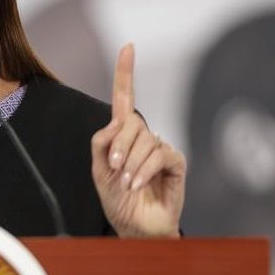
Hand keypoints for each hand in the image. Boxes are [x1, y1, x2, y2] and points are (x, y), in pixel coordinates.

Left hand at [90, 43, 185, 236]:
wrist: (134, 227)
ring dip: (130, 164)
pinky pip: (161, 154)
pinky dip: (146, 170)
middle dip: (118, 147)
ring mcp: (160, 148)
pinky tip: (139, 183)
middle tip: (114, 170)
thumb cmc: (117, 199)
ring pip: (144, 139)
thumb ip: (101, 143)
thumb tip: (116, 123)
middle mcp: (143, 136)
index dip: (126, 72)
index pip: (124, 97)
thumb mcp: (99, 170)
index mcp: (122, 134)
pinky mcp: (175, 162)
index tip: (128, 47)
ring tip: (126, 184)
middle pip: (130, 123)